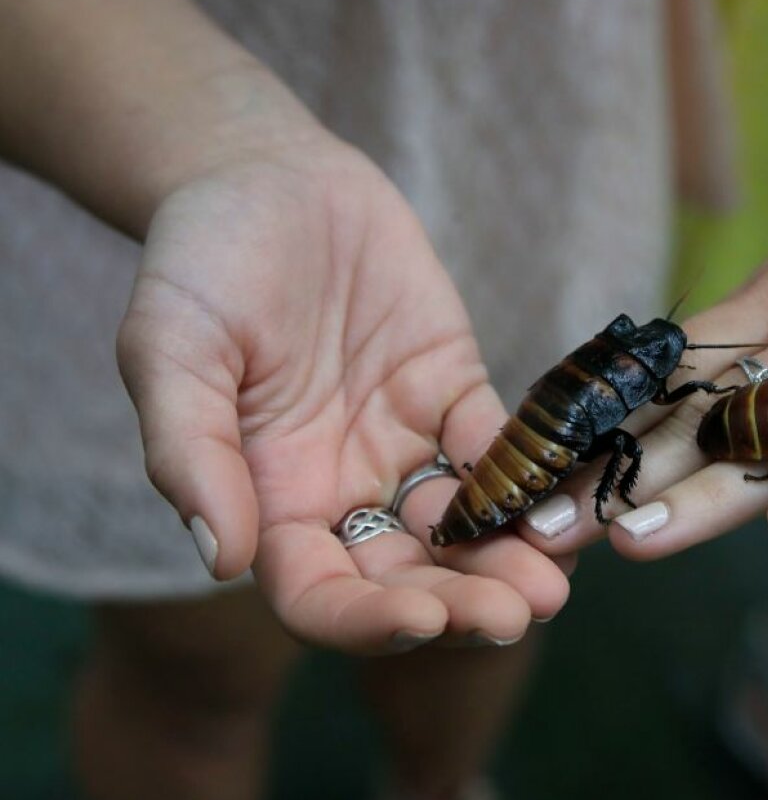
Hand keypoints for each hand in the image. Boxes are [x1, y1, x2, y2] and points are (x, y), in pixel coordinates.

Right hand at [117, 133, 568, 651]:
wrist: (268, 178)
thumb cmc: (201, 262)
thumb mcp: (170, 350)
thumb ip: (190, 452)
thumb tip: (222, 558)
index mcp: (271, 496)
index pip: (317, 590)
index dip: (366, 618)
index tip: (422, 621)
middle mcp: (342, 484)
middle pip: (404, 572)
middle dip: (459, 604)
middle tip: (515, 616)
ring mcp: (403, 440)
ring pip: (461, 523)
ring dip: (505, 557)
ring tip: (552, 584)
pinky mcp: (452, 391)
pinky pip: (497, 445)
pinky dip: (530, 471)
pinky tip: (564, 493)